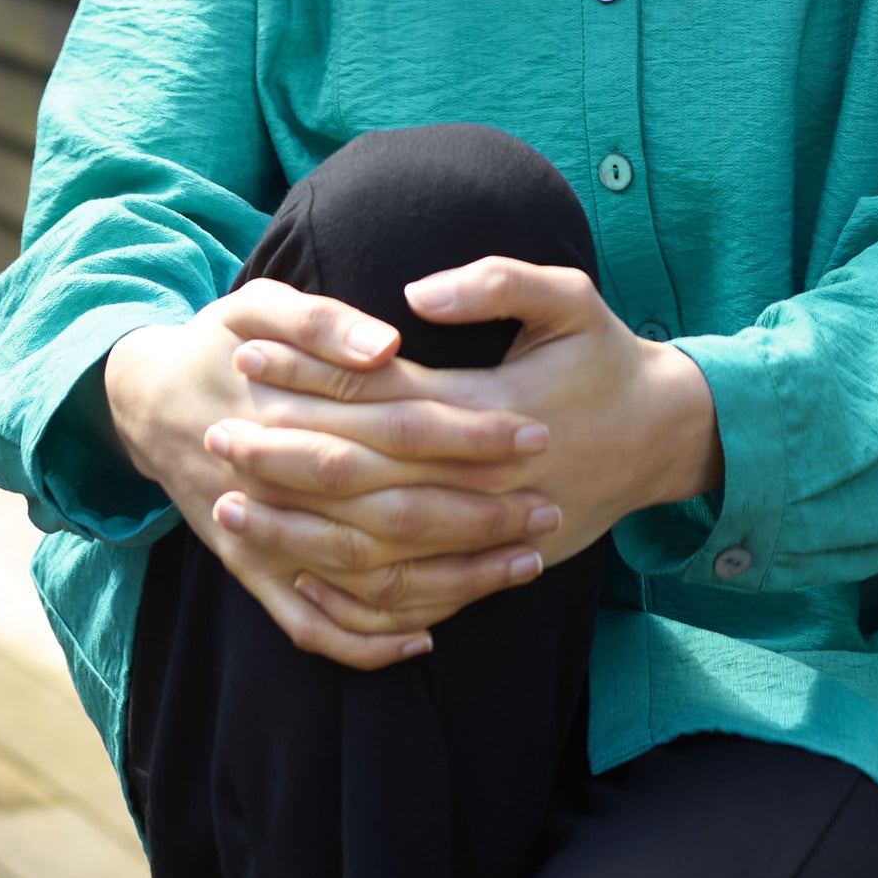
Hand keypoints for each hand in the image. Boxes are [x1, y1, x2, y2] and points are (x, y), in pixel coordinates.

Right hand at [102, 281, 561, 668]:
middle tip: (550, 508)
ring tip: (522, 564)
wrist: (141, 401)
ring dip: (450, 580)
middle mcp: (281, 487)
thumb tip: (387, 349)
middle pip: (397, 512)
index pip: (403, 428)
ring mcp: (265, 539)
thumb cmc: (217, 342)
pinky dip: (367, 641)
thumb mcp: (257, 304)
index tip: (534, 433)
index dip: (473, 434)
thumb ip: (322, 321)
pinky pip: (312, 624)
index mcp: (293, 413)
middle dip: (481, 516)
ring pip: (368, 579)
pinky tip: (427, 637)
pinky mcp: (251, 571)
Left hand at [223, 261, 722, 631]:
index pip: (378, 392)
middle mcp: (478, 477)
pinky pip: (405, 594)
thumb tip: (416, 295)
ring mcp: (482, 530)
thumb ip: (499, 283)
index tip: (248, 352)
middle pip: (360, 474)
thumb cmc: (608, 359)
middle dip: (280, 454)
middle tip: (215, 433)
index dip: (309, 373)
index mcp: (488, 405)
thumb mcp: (572, 298)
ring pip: (371, 543)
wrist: (662, 438)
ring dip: (296, 525)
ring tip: (229, 503)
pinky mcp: (486, 565)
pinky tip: (293, 571)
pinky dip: (345, 590)